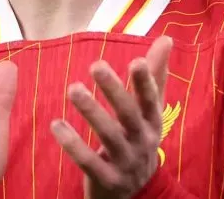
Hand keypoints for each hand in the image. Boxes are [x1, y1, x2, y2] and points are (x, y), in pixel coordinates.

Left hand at [50, 35, 172, 198]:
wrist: (135, 193)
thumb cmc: (139, 140)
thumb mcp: (150, 111)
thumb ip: (156, 75)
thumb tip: (166, 39)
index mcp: (153, 122)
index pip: (151, 99)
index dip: (146, 81)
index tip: (136, 60)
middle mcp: (142, 141)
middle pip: (129, 114)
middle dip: (114, 90)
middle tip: (96, 65)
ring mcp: (126, 162)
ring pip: (109, 136)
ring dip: (92, 111)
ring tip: (73, 89)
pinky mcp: (107, 180)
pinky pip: (89, 162)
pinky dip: (73, 144)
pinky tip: (56, 124)